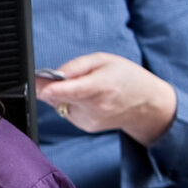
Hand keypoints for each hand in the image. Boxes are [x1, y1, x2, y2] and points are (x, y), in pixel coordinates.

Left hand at [35, 53, 177, 145]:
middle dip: (49, 86)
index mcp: (102, 87)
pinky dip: (69, 103)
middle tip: (57, 76)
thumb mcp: (103, 60)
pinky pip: (66, 111)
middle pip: (59, 97)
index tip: (40, 88)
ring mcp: (90, 120)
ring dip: (62, 94)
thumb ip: (75, 66)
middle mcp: (95, 107)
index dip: (53, 89)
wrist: (147, 104)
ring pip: (59, 104)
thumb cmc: (126, 77)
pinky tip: (86, 98)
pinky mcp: (86, 126)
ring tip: (84, 87)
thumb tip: (53, 74)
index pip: (73, 91)